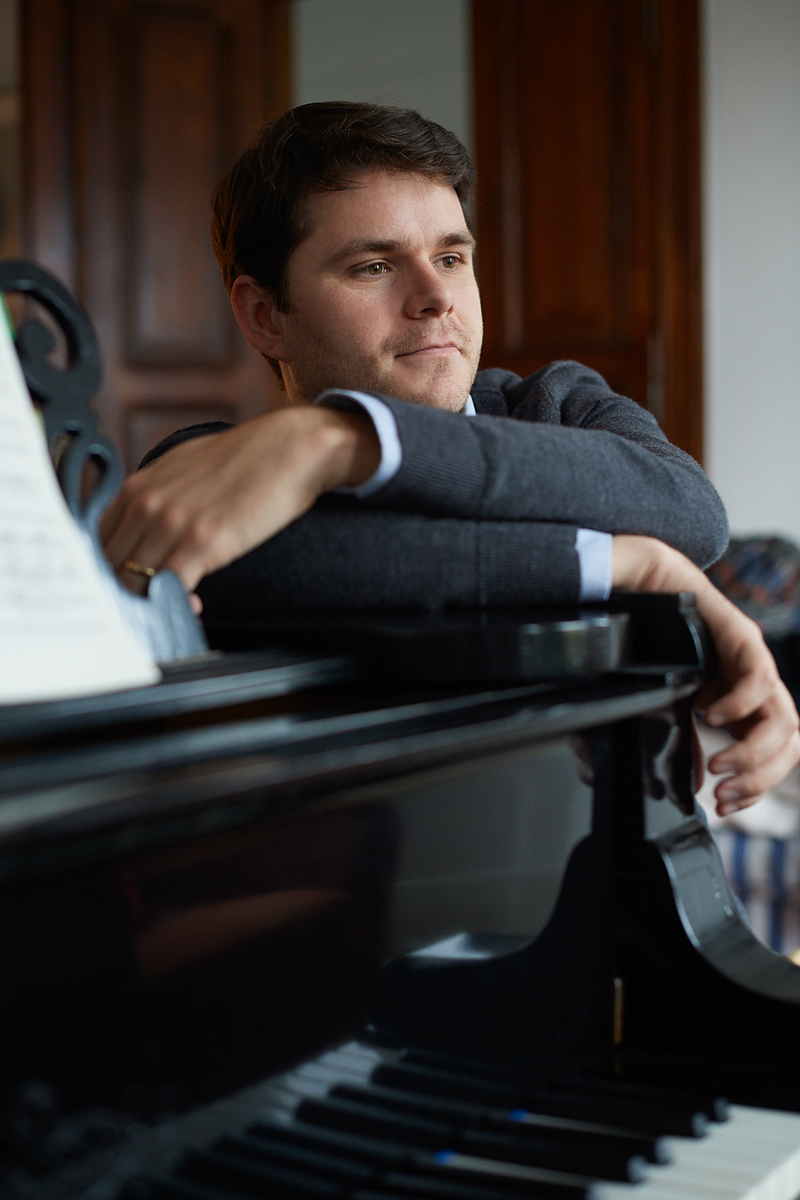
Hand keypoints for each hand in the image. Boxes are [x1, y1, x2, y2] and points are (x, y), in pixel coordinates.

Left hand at [101, 405, 380, 596]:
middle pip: (109, 564)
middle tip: (145, 608)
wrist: (291, 449)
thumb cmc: (247, 459)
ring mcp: (171, 522)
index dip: (107, 570)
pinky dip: (176, 604)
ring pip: (134, 580)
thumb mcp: (184, 467)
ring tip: (171, 610)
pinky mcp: (201, 541)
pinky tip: (193, 605)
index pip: (97, 540)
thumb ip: (158, 495)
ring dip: (149, 603)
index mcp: (138, 486)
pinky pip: (169, 587)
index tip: (125, 587)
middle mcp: (145, 502)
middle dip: (123, 591)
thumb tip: (150, 526)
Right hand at [613, 535, 799, 814]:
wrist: (645, 590)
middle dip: (759, 779)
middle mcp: (756, 688)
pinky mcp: (743, 638)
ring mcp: (754, 664)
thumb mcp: (668, 707)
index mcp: (743, 707)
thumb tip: (694, 784)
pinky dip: (739, 705)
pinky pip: (759, 679)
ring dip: (753, 753)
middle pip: (789, 744)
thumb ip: (683, 743)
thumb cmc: (654, 645)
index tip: (724, 805)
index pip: (775, 757)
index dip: (757, 787)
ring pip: (783, 720)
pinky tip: (707, 715)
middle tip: (723, 795)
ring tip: (716, 765)